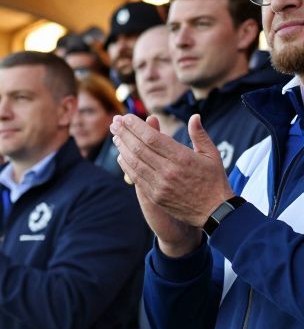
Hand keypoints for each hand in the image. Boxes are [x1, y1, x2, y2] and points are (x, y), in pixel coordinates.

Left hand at [111, 114, 207, 257]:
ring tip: (115, 136)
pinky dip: (126, 165)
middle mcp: (168, 170)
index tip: (126, 117)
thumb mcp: (212, 154)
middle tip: (115, 121)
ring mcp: (159, 184)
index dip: (136, 126)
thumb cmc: (214, 180)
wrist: (214, 211)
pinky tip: (121, 155)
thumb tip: (194, 116)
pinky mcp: (154, 196)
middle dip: (124, 133)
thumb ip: (200, 135)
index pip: (152, 138)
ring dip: (122, 148)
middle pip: (139, 148)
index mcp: (182, 157)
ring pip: (134, 162)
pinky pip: (135, 177)